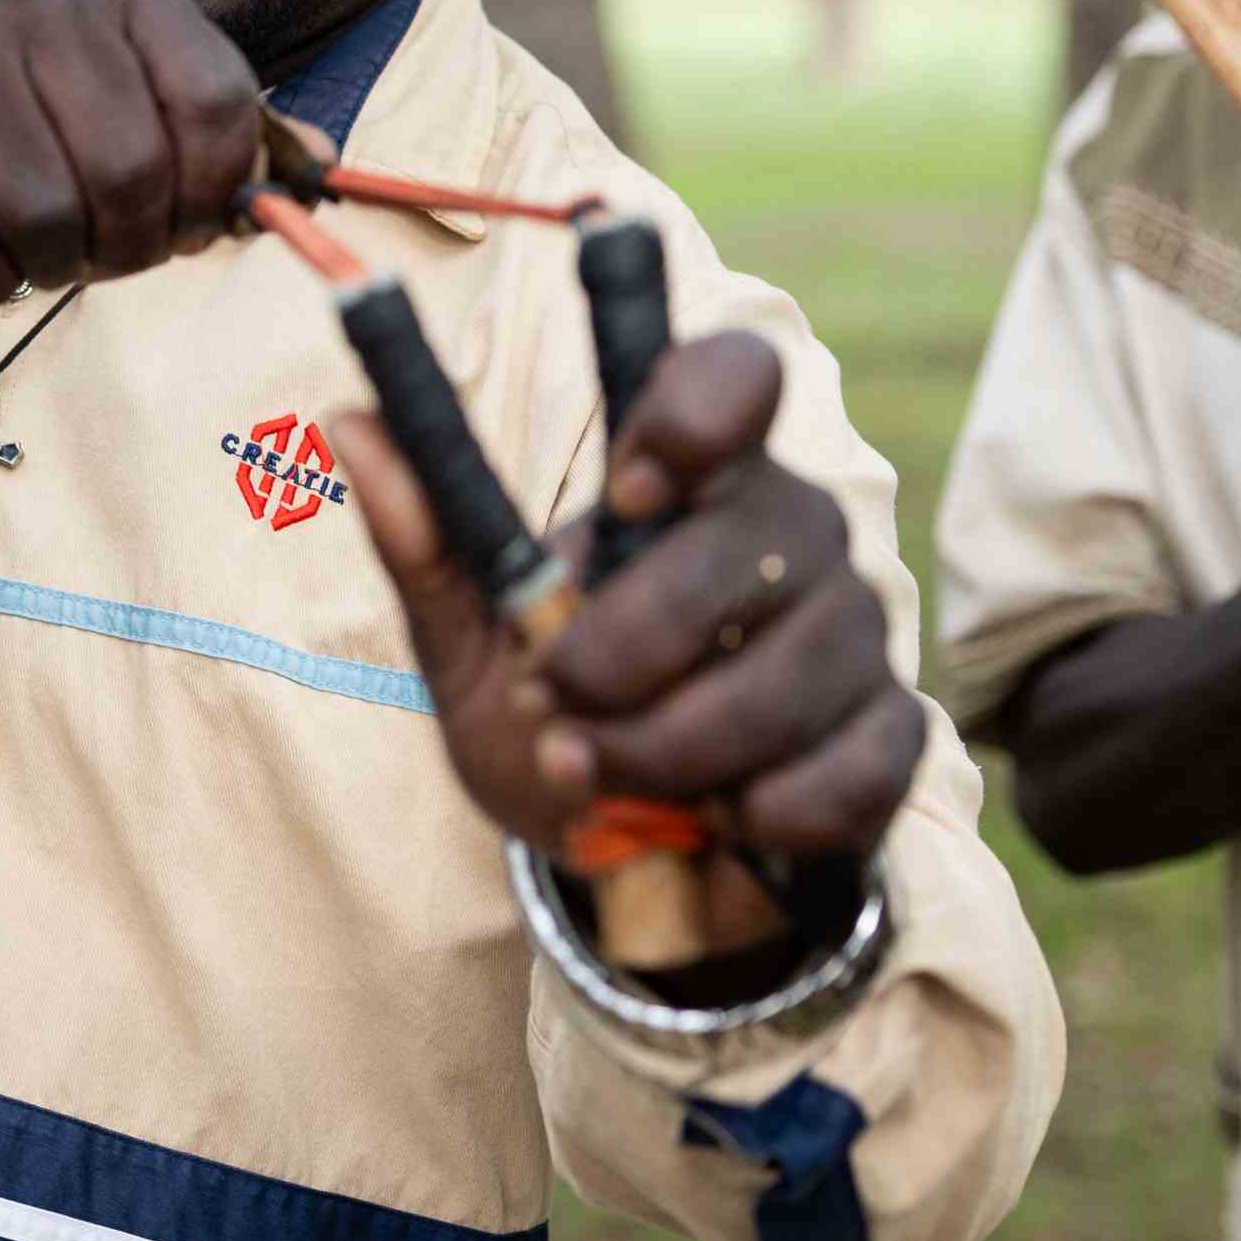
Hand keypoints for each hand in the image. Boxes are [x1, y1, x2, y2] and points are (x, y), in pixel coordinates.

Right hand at [0, 0, 266, 308]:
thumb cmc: (57, 141)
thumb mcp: (155, 123)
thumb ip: (238, 146)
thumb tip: (320, 169)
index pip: (215, 102)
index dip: (214, 195)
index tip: (190, 228)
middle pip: (130, 165)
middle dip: (131, 242)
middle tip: (111, 253)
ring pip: (41, 209)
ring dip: (56, 265)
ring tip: (49, 254)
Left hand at [339, 330, 921, 952]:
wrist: (633, 864)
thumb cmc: (557, 722)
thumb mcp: (472, 642)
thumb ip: (426, 542)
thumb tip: (349, 420)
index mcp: (693, 477)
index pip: (735, 376)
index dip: (696, 413)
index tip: (625, 487)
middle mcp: (792, 530)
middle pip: (742, 548)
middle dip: (623, 653)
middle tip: (553, 711)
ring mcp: (855, 631)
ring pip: (782, 679)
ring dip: (666, 753)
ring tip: (598, 779)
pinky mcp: (892, 737)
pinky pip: (846, 771)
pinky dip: (761, 814)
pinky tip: (717, 822)